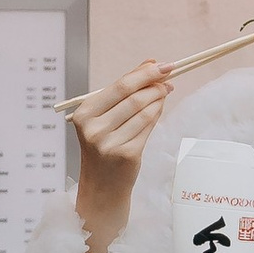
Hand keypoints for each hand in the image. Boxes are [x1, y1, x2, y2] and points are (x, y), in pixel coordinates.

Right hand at [70, 61, 173, 252]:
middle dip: (155, 83)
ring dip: (159, 98)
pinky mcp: (127, 155)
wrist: (102, 189)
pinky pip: (149, 127)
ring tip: (164, 93)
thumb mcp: (105, 118)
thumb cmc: (104, 148)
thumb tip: (150, 63)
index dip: (144, 73)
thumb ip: (124, 91)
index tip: (162, 64)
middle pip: (133, 96)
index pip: (119, 85)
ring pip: (144, 110)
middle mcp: (94, 129)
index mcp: (84, 114)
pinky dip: (157, 114)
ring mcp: (110, 143)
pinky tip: (158, 110)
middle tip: (169, 76)